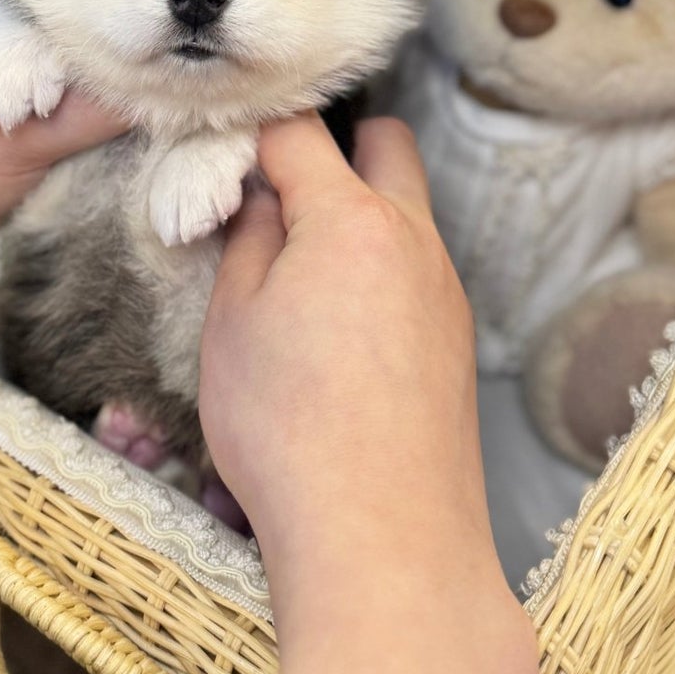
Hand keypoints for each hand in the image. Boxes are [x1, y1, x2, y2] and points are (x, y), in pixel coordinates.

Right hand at [200, 114, 540, 673]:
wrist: (383, 543)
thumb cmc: (290, 434)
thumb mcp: (232, 323)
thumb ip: (248, 239)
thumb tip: (260, 197)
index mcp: (352, 219)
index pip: (299, 130)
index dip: (251, 131)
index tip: (219, 154)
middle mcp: (414, 239)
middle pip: (383, 144)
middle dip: (329, 148)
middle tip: (271, 194)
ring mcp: (444, 289)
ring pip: (406, 208)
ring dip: (355, 211)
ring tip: (293, 268)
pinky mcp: (455, 338)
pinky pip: (416, 268)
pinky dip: (376, 267)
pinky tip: (332, 324)